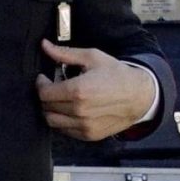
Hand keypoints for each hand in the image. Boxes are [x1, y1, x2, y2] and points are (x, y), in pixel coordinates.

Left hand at [38, 42, 160, 140]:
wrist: (139, 96)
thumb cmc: (117, 75)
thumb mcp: (92, 58)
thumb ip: (65, 53)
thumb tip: (44, 45)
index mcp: (78, 91)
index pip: (44, 93)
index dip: (40, 84)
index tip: (44, 79)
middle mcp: (79, 111)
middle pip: (46, 107)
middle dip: (45, 96)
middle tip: (53, 87)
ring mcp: (84, 125)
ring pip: (51, 121)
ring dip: (51, 110)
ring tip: (60, 99)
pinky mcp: (89, 135)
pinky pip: (64, 130)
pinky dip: (62, 120)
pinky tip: (70, 109)